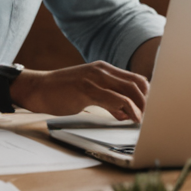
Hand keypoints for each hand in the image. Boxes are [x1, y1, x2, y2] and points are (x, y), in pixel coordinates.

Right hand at [11, 61, 151, 120]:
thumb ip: (108, 100)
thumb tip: (126, 112)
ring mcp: (95, 78)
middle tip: (152, 118)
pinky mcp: (87, 89)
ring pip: (129, 90)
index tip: (151, 110)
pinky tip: (131, 118)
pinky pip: (115, 98)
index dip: (147, 95)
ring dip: (141, 106)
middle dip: (148, 101)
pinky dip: (128, 109)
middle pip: (137, 83)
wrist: (38, 89)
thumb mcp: (88, 94)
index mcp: (104, 69)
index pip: (136, 79)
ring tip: (143, 120)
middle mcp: (102, 70)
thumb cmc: (61, 93)